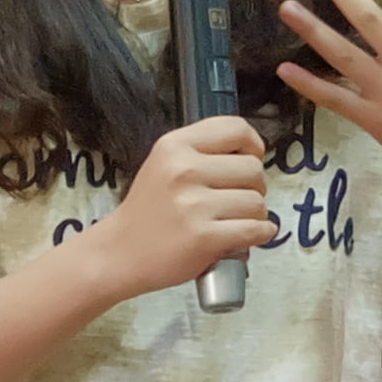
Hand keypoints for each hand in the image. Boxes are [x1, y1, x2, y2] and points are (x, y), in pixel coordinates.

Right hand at [81, 115, 273, 302]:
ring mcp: (194, 205)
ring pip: (257, 201)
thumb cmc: (148, 211)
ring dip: (256, 214)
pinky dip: (261, 233)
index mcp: (175, 146)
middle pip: (253, 168)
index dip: (253, 144)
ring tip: (236, 220)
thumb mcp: (164, 164)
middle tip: (238, 200)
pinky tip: (252, 234)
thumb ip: (202, 152)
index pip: (235, 129)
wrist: (120, 253)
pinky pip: (255, 229)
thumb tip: (253, 153)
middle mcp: (184, 170)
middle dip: (255, 186)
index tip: (251, 158)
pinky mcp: (204, 237)